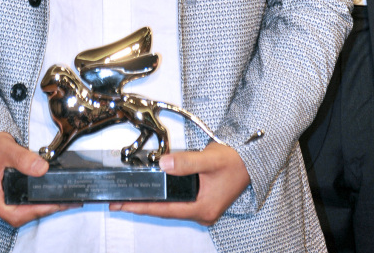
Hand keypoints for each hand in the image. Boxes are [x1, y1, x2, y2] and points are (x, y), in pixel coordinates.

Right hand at [0, 132, 76, 227]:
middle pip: (18, 215)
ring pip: (19, 212)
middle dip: (41, 210)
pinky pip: (18, 205)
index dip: (34, 211)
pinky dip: (32, 202)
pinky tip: (45, 197)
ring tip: (58, 200)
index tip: (53, 204)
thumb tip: (42, 168)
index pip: (13, 214)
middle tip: (62, 202)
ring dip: (38, 207)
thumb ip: (23, 158)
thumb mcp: (5, 148)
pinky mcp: (1, 196)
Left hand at [110, 142, 249, 225]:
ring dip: (154, 202)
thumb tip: (163, 164)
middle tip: (120, 202)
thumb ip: (186, 162)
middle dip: (143, 206)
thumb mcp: (209, 159)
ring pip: (173, 208)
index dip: (142, 207)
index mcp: (202, 208)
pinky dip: (166, 198)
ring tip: (133, 198)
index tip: (123, 206)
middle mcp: (202, 213)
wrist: (253, 161)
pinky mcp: (204, 202)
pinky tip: (156, 192)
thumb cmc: (236, 161)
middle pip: (166, 211)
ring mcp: (203, 209)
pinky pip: (180, 203)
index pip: (165, 209)